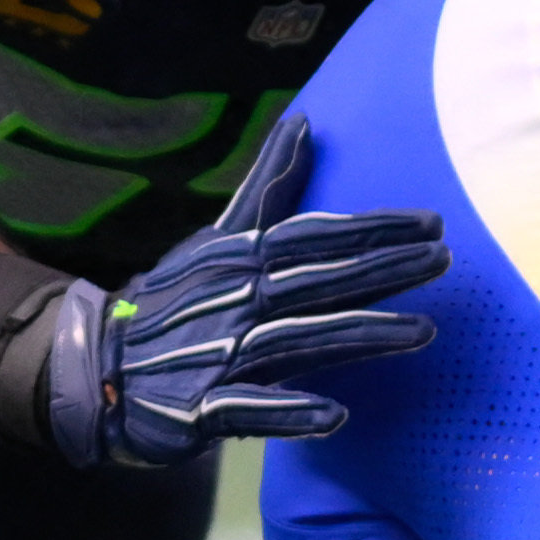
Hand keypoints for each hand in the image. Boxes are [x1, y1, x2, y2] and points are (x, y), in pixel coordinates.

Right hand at [34, 122, 442, 463]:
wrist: (95, 366)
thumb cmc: (173, 301)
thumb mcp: (218, 238)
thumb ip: (267, 186)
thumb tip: (305, 122)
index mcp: (239, 259)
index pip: (314, 236)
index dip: (372, 228)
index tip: (433, 222)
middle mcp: (235, 302)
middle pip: (318, 282)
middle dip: (381, 270)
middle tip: (444, 261)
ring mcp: (218, 357)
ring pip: (297, 341)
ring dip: (359, 336)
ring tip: (422, 333)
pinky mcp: (200, 409)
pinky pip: (249, 411)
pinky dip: (289, 413)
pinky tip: (336, 417)